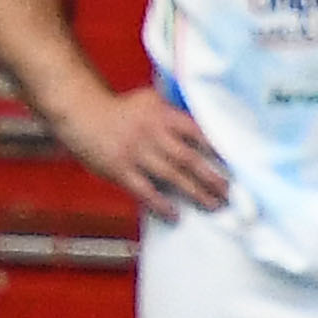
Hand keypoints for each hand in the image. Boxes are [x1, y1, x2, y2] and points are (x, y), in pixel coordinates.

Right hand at [53, 85, 227, 222]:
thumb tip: (206, 134)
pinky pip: (145, 190)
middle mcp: (150, 131)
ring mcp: (135, 151)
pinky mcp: (120, 169)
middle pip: (188, 157)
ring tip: (213, 205)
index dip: (216, 147)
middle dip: (212, 176)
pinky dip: (161, 203)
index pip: (195, 130)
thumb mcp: (149, 102)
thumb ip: (174, 116)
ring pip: (171, 175)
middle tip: (230, 191)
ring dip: (195, 192)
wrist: (82, 113)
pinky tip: (175, 214)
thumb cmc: (121, 112)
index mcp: (161, 113)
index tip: (235, 162)